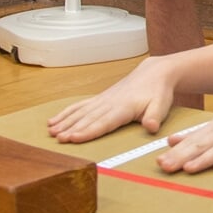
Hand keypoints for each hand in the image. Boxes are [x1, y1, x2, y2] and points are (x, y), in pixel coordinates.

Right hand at [47, 60, 174, 141]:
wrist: (154, 73)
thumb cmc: (158, 92)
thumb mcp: (162, 105)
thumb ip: (155, 116)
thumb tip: (151, 127)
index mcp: (124, 107)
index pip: (104, 122)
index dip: (88, 130)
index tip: (74, 137)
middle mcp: (109, 102)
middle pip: (88, 118)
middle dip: (71, 128)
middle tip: (58, 139)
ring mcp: (102, 100)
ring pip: (80, 112)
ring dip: (65, 121)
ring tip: (51, 131)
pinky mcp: (99, 99)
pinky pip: (79, 106)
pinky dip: (66, 113)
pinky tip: (54, 120)